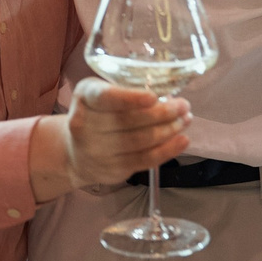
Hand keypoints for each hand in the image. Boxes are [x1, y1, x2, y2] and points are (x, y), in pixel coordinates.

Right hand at [57, 78, 190, 191]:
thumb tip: (169, 94)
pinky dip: (168, 150)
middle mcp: (85, 124)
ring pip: (140, 141)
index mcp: (85, 97)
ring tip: (185, 120)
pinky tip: (183, 140)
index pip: (106, 98)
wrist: (76, 153)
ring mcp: (98, 150)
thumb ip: (126, 91)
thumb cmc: (98, 115)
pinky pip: (145, 159)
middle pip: (128, 120)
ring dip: (169, 130)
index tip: (154, 97)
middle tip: (184, 105)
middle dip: (162, 113)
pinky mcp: (112, 169)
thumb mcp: (102, 96)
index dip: (130, 98)